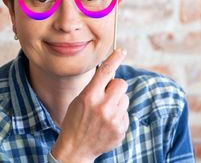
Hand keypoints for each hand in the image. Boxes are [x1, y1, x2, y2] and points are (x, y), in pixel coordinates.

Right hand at [51, 48, 128, 162]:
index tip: (121, 51)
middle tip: (107, 94)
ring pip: (125, 98)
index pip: (105, 71)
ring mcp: (113, 119)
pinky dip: (118, 116)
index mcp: (89, 96)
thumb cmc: (75, 121)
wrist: (75, 149)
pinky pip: (125, 113)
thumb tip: (111, 71)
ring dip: (117, 102)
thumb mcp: (79, 100)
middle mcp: (103, 106)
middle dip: (115, 86)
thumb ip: (95, 87)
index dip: (114, 58)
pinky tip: (106, 124)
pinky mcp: (120, 129)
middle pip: (121, 83)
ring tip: (104, 113)